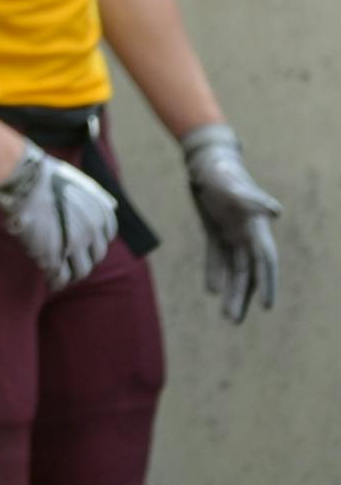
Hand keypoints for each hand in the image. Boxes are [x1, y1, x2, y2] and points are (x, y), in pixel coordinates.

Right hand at [0, 141, 117, 289]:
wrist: (24, 181)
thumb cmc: (45, 175)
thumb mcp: (79, 181)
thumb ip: (94, 197)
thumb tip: (110, 206)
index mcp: (100, 214)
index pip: (105, 237)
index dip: (93, 242)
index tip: (83, 245)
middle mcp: (92, 232)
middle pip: (95, 256)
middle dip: (84, 259)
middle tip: (71, 262)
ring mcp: (73, 245)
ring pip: (80, 271)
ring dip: (72, 275)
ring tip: (61, 278)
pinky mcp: (53, 255)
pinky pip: (59, 276)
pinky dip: (56, 281)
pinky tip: (51, 282)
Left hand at [179, 124, 280, 323]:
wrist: (208, 162)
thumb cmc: (223, 172)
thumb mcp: (234, 185)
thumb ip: (252, 199)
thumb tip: (275, 211)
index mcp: (255, 228)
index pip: (264, 262)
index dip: (267, 283)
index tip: (267, 305)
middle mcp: (246, 235)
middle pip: (247, 272)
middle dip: (244, 296)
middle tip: (234, 321)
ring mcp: (232, 234)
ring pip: (234, 269)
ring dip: (232, 291)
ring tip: (228, 316)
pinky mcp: (216, 231)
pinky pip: (216, 257)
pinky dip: (215, 272)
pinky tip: (213, 289)